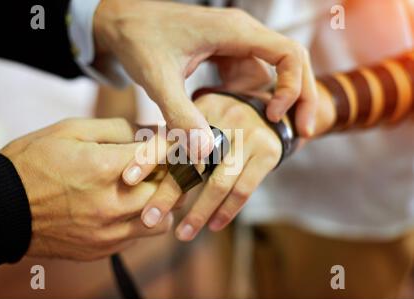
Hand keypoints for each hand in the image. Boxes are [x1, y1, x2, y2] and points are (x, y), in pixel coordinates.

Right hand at [0, 118, 172, 260]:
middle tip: (162, 165)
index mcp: (103, 169)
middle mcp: (111, 205)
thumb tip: (150, 130)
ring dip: (160, 204)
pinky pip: (138, 237)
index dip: (169, 145)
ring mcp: (108, 232)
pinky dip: (139, 221)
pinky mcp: (102, 249)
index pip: (160, 156)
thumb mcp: (71, 130)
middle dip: (171, 175)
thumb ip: (117, 128)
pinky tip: (124, 208)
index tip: (168, 141)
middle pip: (169, 192)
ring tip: (145, 190)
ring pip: (161, 222)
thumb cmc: (33, 162)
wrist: (1, 208)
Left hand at [93, 0, 316, 161]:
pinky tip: (238, 120)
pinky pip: (249, 78)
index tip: (276, 117)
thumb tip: (206, 154)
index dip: (293, 87)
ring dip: (273, 101)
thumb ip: (180, 114)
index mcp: (235, 32)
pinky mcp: (224, 55)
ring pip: (271, 73)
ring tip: (272, 134)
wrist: (120, 21)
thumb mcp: (158, 78)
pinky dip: (250, 99)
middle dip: (300, 96)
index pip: (289, 54)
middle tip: (303, 132)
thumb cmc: (138, 39)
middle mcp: (242, 35)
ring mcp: (235, 45)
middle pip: (292, 62)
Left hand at [130, 94, 281, 240]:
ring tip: (182, 235)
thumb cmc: (226, 122)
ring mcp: (249, 135)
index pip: (170, 134)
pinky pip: (244, 189)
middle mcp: (225, 118)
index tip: (128, 180)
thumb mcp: (202, 116)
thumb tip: (143, 168)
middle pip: (192, 161)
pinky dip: (227, 211)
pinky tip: (213, 226)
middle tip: (149, 219)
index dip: (147, 156)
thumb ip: (179, 136)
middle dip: (168, 194)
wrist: (273, 113)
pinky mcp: (268, 152)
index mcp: (201, 108)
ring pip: (218, 182)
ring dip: (199, 212)